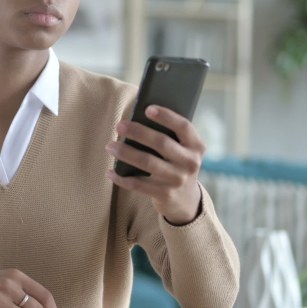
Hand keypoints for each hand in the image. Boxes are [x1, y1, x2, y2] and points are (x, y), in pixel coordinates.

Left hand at [105, 105, 204, 224]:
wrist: (185, 199)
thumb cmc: (176, 163)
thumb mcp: (181, 150)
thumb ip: (169, 135)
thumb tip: (139, 118)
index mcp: (196, 146)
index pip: (183, 126)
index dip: (166, 116)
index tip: (147, 108)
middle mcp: (191, 162)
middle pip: (161, 143)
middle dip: (138, 132)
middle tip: (119, 125)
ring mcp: (178, 180)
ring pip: (147, 162)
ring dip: (125, 153)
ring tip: (110, 146)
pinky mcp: (165, 194)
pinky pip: (139, 185)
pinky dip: (122, 178)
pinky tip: (110, 172)